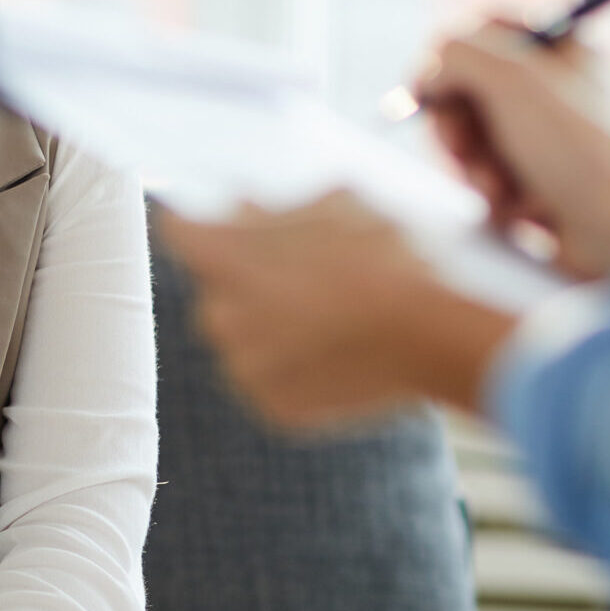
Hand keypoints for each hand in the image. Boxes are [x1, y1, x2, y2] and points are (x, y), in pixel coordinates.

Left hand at [161, 192, 518, 427]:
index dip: (196, 225)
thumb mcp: (339, 208)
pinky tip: (338, 352)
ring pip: (245, 343)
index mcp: (224, 259)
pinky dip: (297, 370)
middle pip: (216, 293)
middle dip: (246, 282)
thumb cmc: (385, 260)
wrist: (428, 336)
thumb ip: (280, 208)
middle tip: (298, 274)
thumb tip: (244, 202)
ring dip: (272, 329)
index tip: (212, 224)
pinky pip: (274, 383)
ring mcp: (245, 369)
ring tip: (330, 316)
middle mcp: (220, 317)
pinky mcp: (273, 408)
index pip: (180, 234)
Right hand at [414, 19, 609, 279]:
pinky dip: (491, 195)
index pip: (483, 30)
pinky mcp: (537, 184)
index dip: (449, 58)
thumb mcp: (510, 76)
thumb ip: (455, 54)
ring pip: (472, 140)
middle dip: (457, 126)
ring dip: (472, 167)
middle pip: (468, 90)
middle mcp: (555, 90)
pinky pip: (486, 180)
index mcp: (562, 49)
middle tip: (462, 148)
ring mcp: (546, 140)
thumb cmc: (575, 147)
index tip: (428, 87)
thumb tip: (428, 75)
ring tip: (499, 188)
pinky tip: (516, 209)